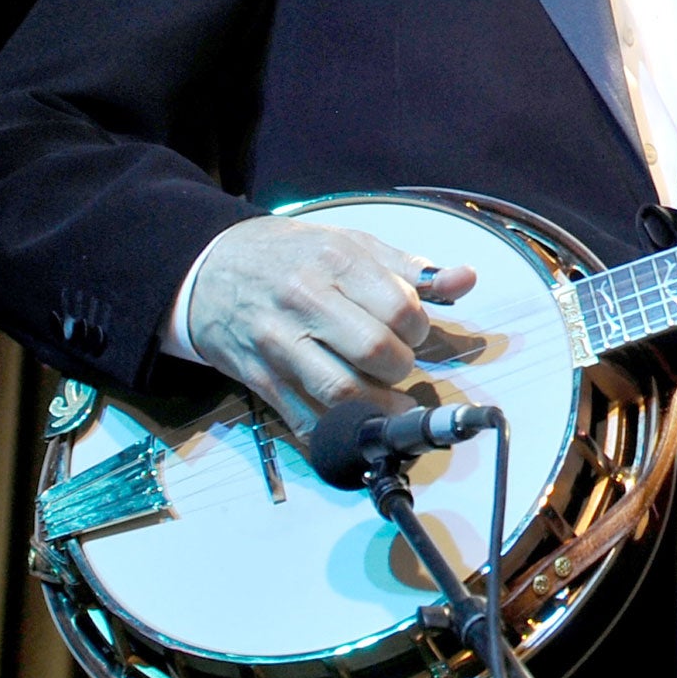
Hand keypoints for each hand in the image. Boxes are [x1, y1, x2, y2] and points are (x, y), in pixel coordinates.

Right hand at [186, 216, 475, 435]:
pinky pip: (303, 419)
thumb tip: (467, 279)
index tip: (413, 332)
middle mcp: (304, 300)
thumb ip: (411, 268)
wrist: (209, 268)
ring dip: (379, 408)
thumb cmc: (293, 255)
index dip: (419, 330)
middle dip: (401, 368)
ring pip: (341, 392)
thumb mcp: (352, 244)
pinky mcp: (258, 378)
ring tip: (393, 405)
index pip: (400, 310)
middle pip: (375, 353)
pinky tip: (356, 426)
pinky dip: (336, 433)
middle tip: (400, 365)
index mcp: (335, 261)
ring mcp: (277, 343)